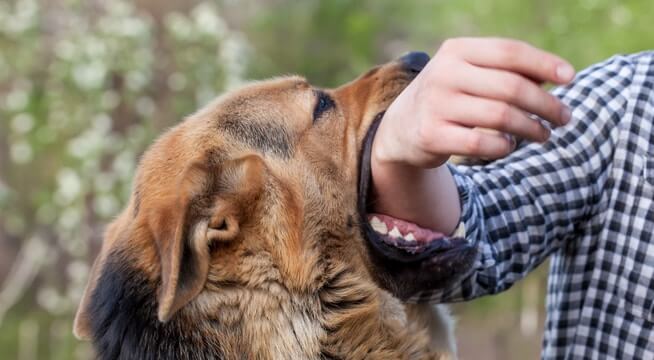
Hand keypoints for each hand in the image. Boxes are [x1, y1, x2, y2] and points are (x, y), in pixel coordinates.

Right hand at [374, 37, 574, 167]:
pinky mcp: (432, 135)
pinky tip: (509, 145)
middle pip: (511, 87)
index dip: (545, 64)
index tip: (571, 78)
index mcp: (457, 51)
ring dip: (532, 128)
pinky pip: (483, 143)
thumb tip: (559, 76)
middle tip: (564, 117)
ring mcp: (436, 105)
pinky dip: (504, 146)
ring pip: (501, 117)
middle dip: (546, 104)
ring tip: (544, 134)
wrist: (401, 127)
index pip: (509, 52)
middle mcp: (444, 74)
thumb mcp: (470, 74)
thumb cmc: (450, 96)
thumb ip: (507, 71)